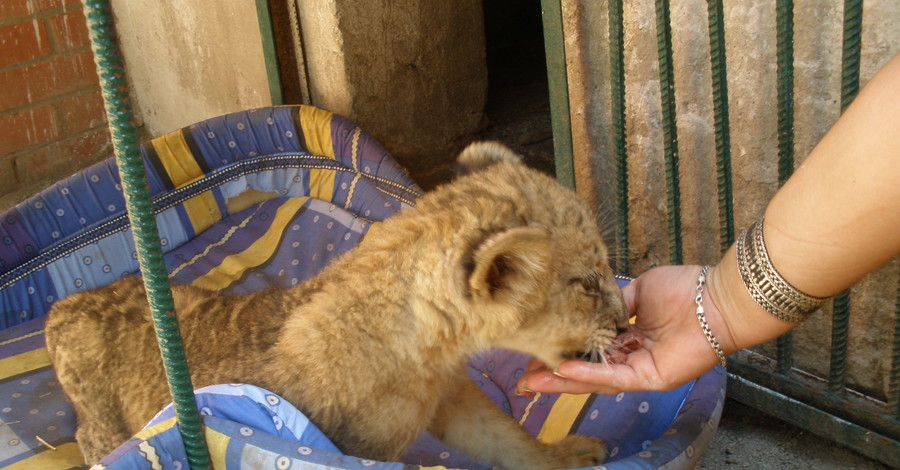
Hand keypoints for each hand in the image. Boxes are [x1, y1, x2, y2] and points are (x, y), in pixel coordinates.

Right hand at [517, 265, 731, 394]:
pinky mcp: (651, 377)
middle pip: (587, 370)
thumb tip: (587, 304)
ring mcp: (640, 369)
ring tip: (534, 381)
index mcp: (628, 336)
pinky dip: (590, 374)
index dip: (562, 350)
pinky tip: (566, 370)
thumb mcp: (638, 290)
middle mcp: (631, 356)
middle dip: (554, 375)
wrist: (716, 298)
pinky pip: (615, 377)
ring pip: (596, 379)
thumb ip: (612, 303)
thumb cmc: (686, 289)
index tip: (535, 349)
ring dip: (564, 380)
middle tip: (524, 380)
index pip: (588, 349)